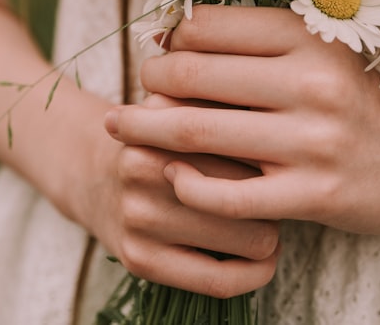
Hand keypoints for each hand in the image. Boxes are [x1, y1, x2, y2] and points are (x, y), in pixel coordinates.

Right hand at [80, 97, 278, 297]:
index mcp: (161, 120)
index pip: (252, 140)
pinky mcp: (140, 259)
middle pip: (258, 188)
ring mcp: (139, 216)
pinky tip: (261, 260)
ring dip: (269, 234)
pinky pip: (220, 282)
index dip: (278, 150)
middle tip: (272, 190)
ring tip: (262, 221)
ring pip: (252, 238)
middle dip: (275, 192)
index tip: (281, 154)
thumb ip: (228, 98)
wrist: (91, 174)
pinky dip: (255, 274)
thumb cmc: (160, 136)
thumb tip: (288, 120)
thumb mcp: (183, 101)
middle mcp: (144, 167)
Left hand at [105, 5, 379, 236]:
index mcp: (308, 37)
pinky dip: (188, 185)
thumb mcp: (315, 52)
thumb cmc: (351, 100)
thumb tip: (169, 31)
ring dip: (146, 129)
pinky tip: (173, 176)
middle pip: (193, 75)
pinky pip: (227, 195)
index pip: (209, 27)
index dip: (169, 37)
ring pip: (199, 130)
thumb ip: (251, 42)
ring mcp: (313, 141)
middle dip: (149, 81)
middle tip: (134, 91)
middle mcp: (311, 82)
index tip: (157, 49)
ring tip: (120, 128)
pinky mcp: (313, 195)